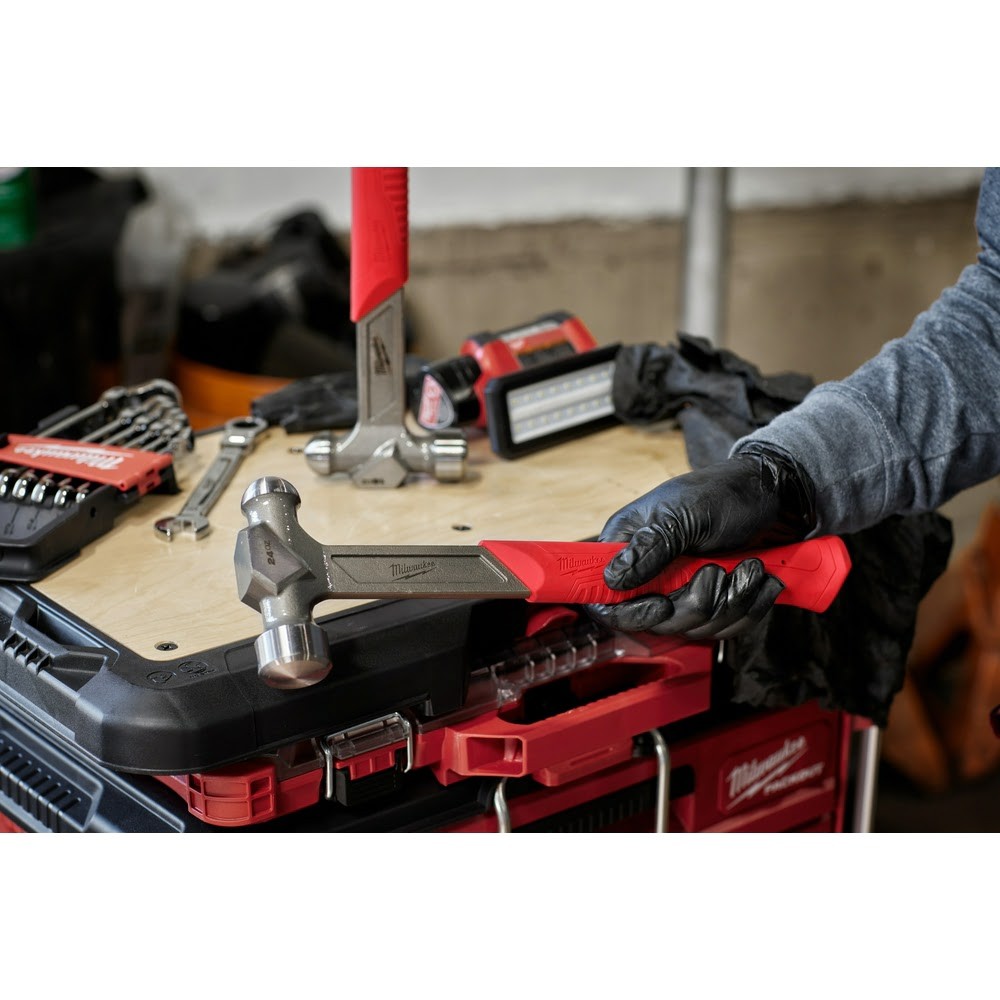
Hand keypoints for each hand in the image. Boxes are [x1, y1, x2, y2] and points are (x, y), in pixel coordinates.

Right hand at [586, 444, 816, 638]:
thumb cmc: (723, 492)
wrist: (772, 494)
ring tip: (749, 567)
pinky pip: (725, 628)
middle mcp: (651, 572)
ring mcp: (683, 590)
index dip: (631, 613)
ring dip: (731, 602)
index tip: (663, 603)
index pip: (607, 598)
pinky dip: (749, 607)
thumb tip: (612, 578)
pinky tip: (759, 578)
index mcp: (629, 545)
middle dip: (697, 604)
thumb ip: (649, 547)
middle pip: (658, 622)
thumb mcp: (684, 512)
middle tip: (717, 571)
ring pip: (696, 628)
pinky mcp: (715, 602)